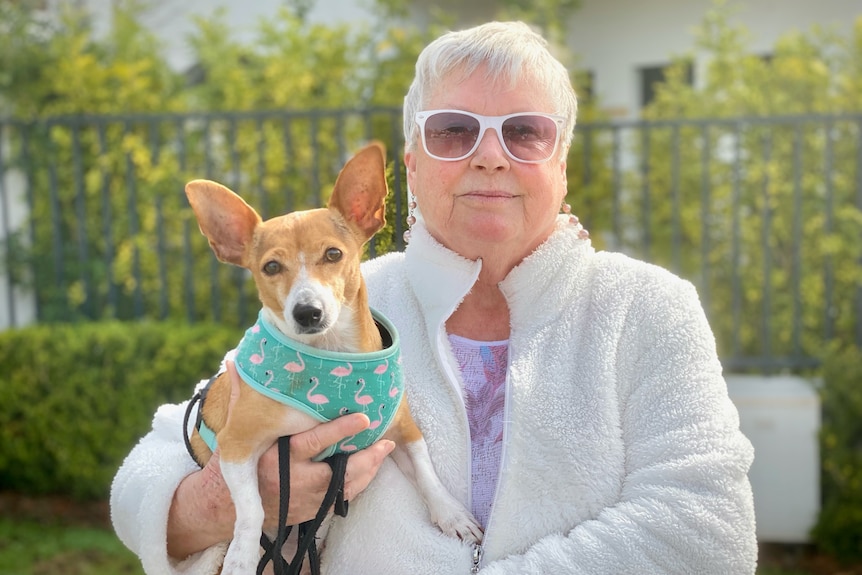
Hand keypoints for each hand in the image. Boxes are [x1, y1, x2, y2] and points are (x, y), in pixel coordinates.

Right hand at [167, 360, 394, 557]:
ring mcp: (306, 499)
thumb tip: (233, 362)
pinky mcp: (312, 511)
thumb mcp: (235, 433)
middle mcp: (295, 481)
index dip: (341, 430)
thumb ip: (240, 398)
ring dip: (368, 469)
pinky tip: (372, 467)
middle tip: (385, 440)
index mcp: (277, 458)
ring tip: (384, 448)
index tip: (363, 417)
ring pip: (346, 486)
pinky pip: (342, 498)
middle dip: (365, 457)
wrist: (225, 509)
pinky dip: (359, 483)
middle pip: (339, 470)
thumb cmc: (236, 464)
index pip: (314, 441)